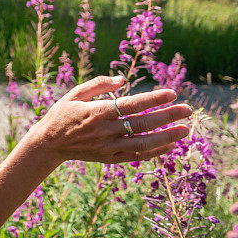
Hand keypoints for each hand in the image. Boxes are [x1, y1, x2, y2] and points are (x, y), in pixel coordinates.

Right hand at [27, 75, 191, 164]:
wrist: (49, 144)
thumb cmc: (62, 114)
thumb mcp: (75, 93)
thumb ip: (98, 84)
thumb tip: (122, 78)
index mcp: (97, 112)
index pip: (131, 104)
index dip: (153, 99)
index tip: (172, 93)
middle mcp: (105, 131)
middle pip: (143, 124)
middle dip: (167, 116)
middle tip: (188, 110)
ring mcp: (109, 147)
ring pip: (144, 143)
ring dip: (167, 137)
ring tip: (186, 130)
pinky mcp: (110, 158)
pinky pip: (137, 156)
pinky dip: (155, 152)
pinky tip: (169, 145)